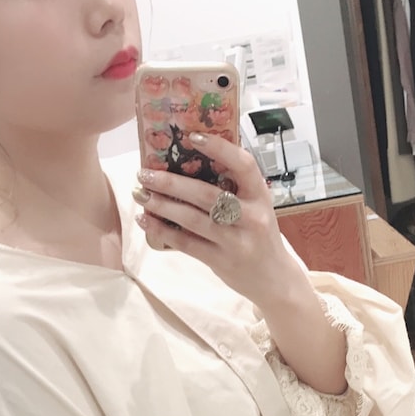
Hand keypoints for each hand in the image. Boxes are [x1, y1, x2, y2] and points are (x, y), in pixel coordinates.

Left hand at [133, 134, 295, 309]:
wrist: (274, 278)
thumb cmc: (259, 236)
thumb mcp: (256, 207)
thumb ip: (233, 188)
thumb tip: (189, 162)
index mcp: (260, 196)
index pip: (244, 165)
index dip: (219, 149)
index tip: (192, 137)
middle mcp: (251, 217)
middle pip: (207, 194)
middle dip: (171, 183)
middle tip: (144, 173)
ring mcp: (236, 241)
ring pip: (193, 219)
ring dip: (161, 205)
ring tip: (140, 194)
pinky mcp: (222, 261)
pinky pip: (187, 243)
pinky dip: (163, 231)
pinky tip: (146, 220)